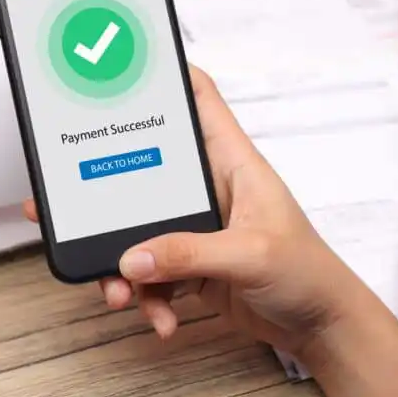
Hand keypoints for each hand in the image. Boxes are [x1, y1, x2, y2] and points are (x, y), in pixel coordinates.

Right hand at [24, 67, 361, 358]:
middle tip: (75, 207)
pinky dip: (148, 296)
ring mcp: (196, 226)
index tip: (122, 68)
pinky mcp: (190, 262)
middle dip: (110, 193)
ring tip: (121, 293)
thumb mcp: (250, 256)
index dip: (166, 76)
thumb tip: (131, 258)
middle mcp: (210, 187)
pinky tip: (160, 318)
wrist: (322, 328)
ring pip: (140, 229)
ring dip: (124, 264)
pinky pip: (151, 271)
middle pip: (147, 169)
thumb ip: (189, 254)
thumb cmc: (308, 274)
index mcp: (232, 162)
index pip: (200, 99)